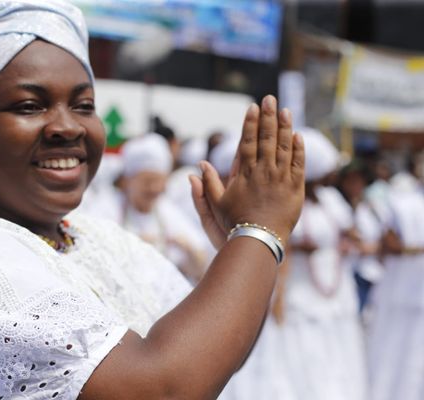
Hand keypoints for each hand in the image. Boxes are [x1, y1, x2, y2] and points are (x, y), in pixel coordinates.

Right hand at [190, 95, 303, 248]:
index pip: (248, 142)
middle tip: (270, 98)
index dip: (250, 124)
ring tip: (286, 110)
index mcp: (245, 174)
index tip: (252, 107)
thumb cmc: (234, 224)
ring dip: (285, 127)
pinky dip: (298, 149)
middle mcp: (263, 172)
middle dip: (268, 117)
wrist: (258, 241)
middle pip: (267, 139)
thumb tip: (199, 165)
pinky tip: (298, 136)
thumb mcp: (216, 205)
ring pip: (284, 147)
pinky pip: (298, 164)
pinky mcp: (295, 189)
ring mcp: (281, 179)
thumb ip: (208, 184)